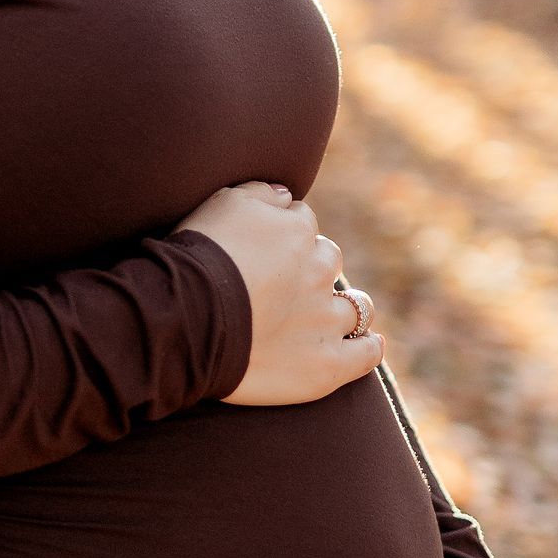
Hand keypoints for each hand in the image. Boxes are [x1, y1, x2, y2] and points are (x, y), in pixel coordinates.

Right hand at [171, 181, 382, 405]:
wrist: (188, 318)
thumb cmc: (197, 260)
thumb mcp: (224, 203)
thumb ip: (262, 193)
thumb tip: (287, 196)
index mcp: (297, 232)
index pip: (302, 224)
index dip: (283, 237)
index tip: (265, 253)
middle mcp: (319, 272)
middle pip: (329, 262)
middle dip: (314, 270)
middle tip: (286, 288)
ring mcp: (326, 320)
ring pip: (356, 307)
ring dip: (348, 307)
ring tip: (333, 318)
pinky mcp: (326, 364)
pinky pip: (364, 354)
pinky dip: (368, 349)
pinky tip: (368, 346)